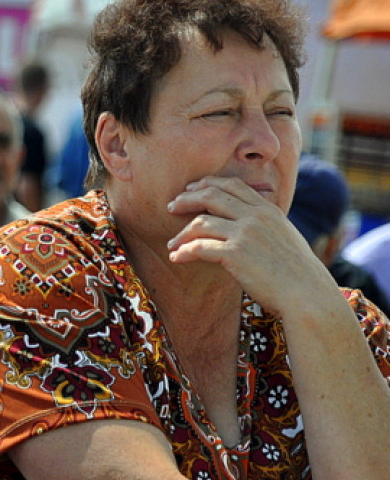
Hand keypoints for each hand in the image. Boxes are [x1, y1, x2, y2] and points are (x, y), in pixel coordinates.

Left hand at [165, 175, 332, 314]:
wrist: (308, 295)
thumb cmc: (297, 273)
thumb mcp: (285, 237)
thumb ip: (264, 225)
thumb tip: (244, 224)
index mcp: (268, 210)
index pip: (232, 185)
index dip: (208, 184)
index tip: (191, 189)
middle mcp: (255, 216)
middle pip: (211, 195)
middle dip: (186, 199)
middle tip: (172, 207)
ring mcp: (245, 233)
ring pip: (200, 222)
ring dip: (181, 234)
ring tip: (172, 244)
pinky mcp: (235, 254)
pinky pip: (199, 247)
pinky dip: (183, 252)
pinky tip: (176, 258)